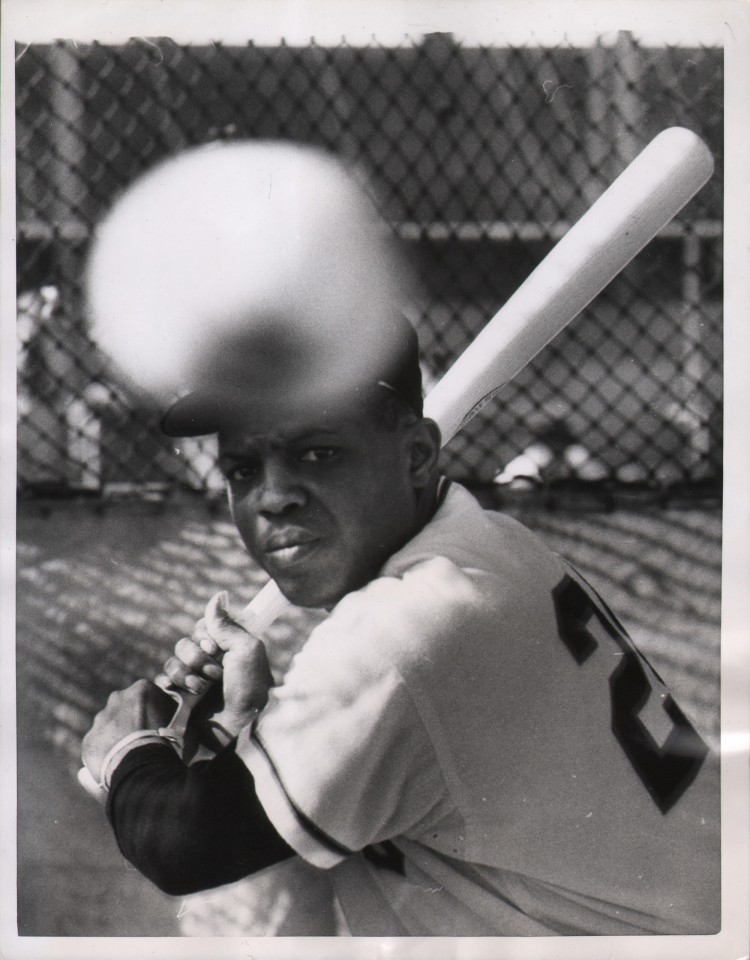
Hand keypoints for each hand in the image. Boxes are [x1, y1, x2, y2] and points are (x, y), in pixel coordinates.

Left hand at [81, 679, 175, 782]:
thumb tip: (185, 710)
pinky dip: (106, 754)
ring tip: (131, 756)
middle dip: (132, 720)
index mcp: (142, 689)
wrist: (144, 770)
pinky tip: (119, 765)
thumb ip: (180, 714)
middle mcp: (117, 698)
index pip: (148, 696)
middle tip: (145, 740)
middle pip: (126, 708)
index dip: (155, 711)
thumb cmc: (171, 745)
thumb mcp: (186, 724)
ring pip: (109, 726)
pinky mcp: (89, 741)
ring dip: (118, 737)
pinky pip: (98, 746)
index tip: (161, 726)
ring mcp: (101, 720)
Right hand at [159, 591, 273, 739]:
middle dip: (197, 657)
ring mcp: (194, 680)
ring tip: (202, 689)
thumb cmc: (250, 689)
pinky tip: (185, 693)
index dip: (205, 635)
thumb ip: (227, 624)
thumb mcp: (246, 650)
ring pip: (172, 661)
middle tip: (215, 673)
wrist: (239, 729)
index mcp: (226, 648)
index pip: (202, 627)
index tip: (216, 648)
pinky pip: (163, 680)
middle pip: (185, 643)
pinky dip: (171, 684)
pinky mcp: (180, 698)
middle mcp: (209, 662)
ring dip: (186, 673)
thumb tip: (219, 594)